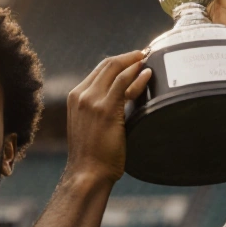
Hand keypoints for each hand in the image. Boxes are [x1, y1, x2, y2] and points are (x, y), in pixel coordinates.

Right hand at [65, 51, 152, 183]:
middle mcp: (81, 95)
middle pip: (107, 65)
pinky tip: (148, 73)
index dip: (119, 61)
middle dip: (128, 57)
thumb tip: (126, 97)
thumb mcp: (92, 124)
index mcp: (76, 97)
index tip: (134, 59)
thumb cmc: (93, 154)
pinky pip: (124, 84)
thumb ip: (102, 108)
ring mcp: (92, 101)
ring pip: (115, 69)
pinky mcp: (106, 109)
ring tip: (149, 58)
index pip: (99, 70)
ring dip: (134, 61)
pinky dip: (137, 76)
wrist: (88, 172)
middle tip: (145, 54)